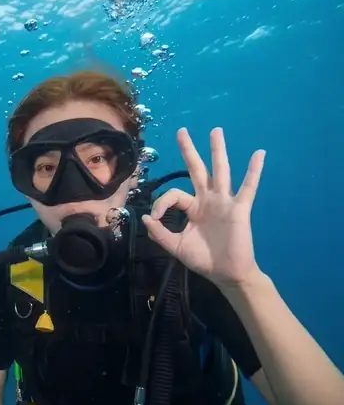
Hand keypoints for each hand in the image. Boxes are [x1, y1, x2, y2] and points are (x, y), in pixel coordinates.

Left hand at [141, 128, 265, 288]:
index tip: (155, 217)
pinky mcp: (239, 209)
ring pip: (220, 171)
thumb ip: (159, 233)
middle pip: (197, 170)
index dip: (160, 203)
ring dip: (217, 150)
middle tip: (181, 130)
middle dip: (189, 150)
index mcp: (192, 208)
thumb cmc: (204, 260)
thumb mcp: (176, 246)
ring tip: (215, 130)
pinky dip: (254, 171)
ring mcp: (224, 202)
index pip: (173, 195)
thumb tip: (145, 217)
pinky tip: (259, 154)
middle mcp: (207, 200)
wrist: (226, 274)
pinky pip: (248, 187)